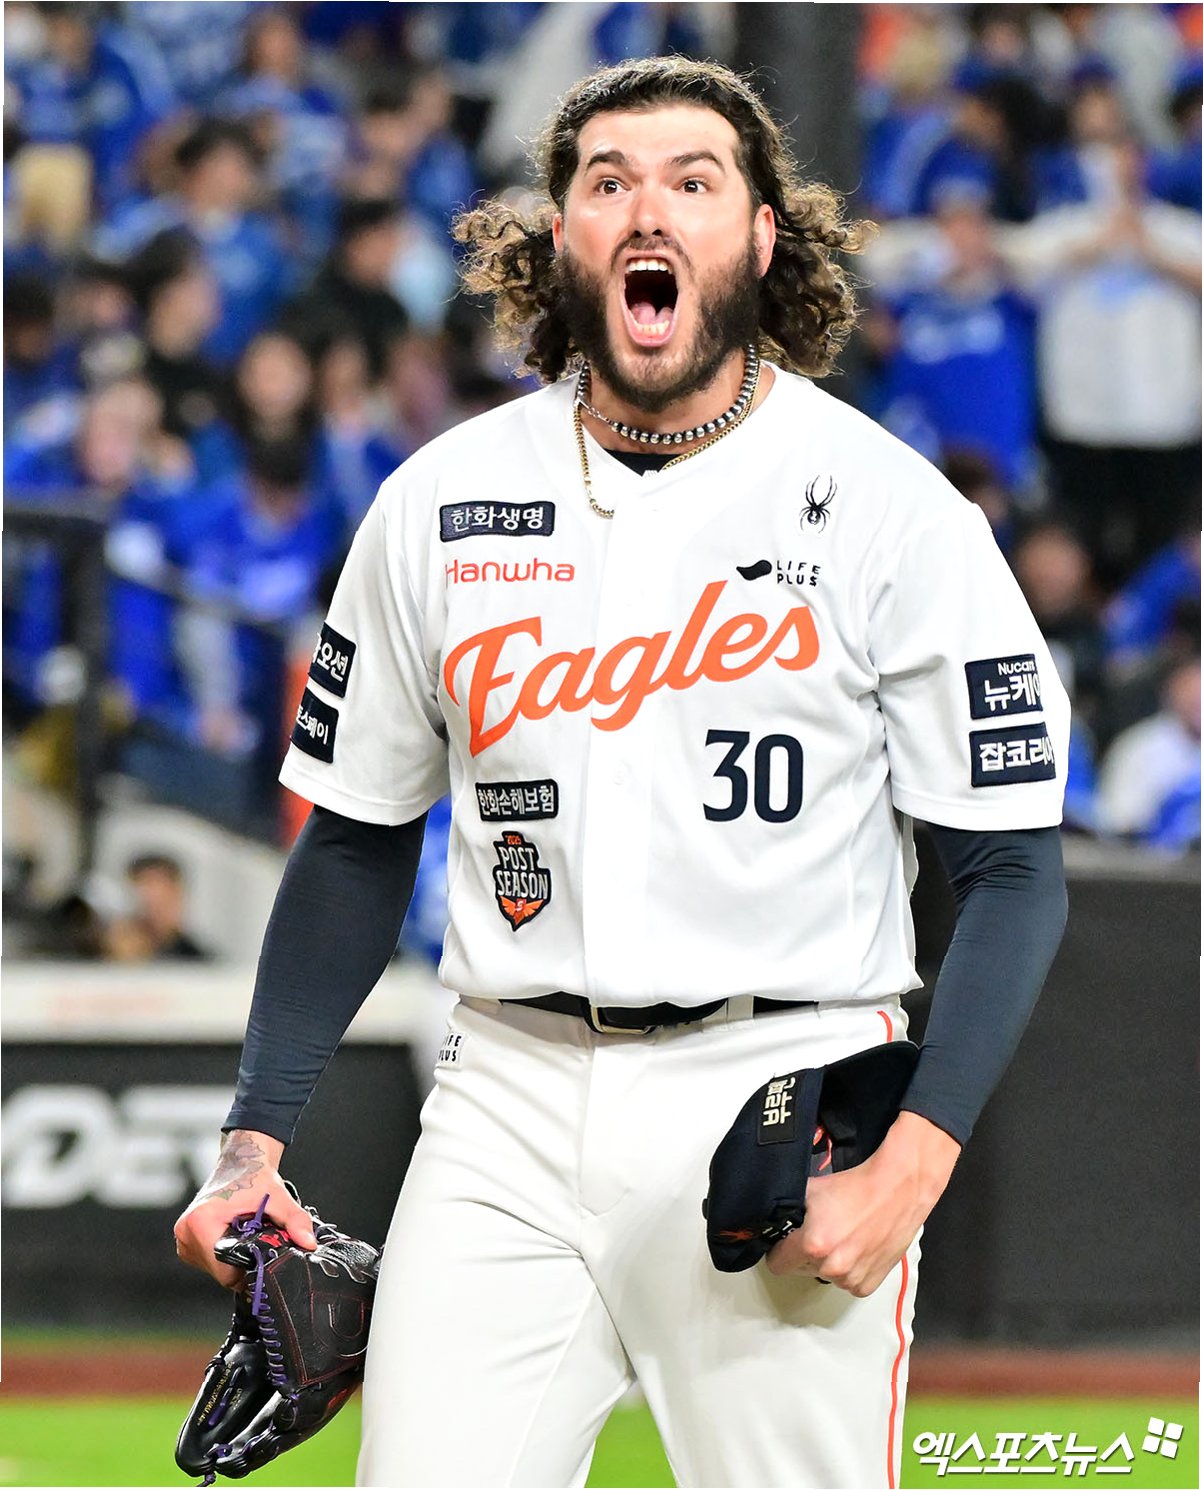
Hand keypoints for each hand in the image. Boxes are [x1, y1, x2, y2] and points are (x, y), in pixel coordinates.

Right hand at [174, 1129, 316, 1288]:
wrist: (242, 1159)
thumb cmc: (254, 1176)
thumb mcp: (279, 1199)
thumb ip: (295, 1222)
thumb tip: (308, 1244)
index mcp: (201, 1222)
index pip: (225, 1271)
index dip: (249, 1269)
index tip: (263, 1255)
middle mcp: (186, 1231)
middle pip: (219, 1272)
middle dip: (242, 1263)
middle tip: (257, 1240)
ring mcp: (183, 1236)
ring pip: (214, 1268)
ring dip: (233, 1258)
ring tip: (245, 1234)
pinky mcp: (186, 1238)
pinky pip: (208, 1260)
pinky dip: (224, 1253)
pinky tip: (235, 1235)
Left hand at [766, 1111, 959, 1296]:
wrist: (897, 1190)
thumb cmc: (855, 1187)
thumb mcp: (810, 1191)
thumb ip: (787, 1210)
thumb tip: (772, 1220)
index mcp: (813, 1245)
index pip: (777, 1263)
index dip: (779, 1249)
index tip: (785, 1241)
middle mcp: (832, 1267)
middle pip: (799, 1269)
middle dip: (803, 1253)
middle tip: (820, 1231)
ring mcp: (851, 1280)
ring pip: (824, 1276)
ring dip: (828, 1261)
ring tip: (843, 1236)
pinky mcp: (868, 1285)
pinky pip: (846, 1283)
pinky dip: (849, 1270)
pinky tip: (857, 1246)